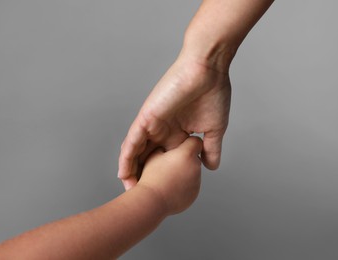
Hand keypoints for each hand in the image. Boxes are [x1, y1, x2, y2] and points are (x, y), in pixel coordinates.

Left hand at [119, 54, 230, 187]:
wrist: (207, 70)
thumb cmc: (213, 94)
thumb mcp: (214, 130)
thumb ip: (210, 149)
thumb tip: (211, 167)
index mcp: (179, 133)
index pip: (166, 158)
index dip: (162, 175)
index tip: (161, 194)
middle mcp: (164, 130)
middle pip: (148, 157)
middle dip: (143, 176)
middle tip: (139, 198)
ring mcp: (154, 124)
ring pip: (137, 151)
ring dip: (131, 170)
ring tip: (128, 189)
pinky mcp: (147, 117)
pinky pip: (133, 140)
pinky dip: (127, 157)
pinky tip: (123, 173)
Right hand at [125, 137, 202, 214]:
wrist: (152, 201)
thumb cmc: (152, 177)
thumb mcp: (154, 155)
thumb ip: (165, 147)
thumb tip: (168, 145)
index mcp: (187, 154)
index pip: (196, 142)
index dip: (188, 143)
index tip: (181, 147)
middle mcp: (196, 166)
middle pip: (195, 157)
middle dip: (186, 159)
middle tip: (171, 164)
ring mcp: (197, 181)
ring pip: (193, 172)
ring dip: (185, 172)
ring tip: (169, 178)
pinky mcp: (195, 193)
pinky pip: (192, 185)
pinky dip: (184, 185)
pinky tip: (171, 187)